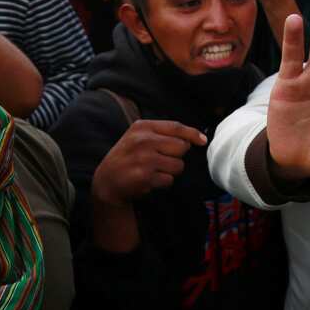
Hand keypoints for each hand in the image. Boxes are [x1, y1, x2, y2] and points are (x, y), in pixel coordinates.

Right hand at [91, 119, 206, 204]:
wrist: (107, 181)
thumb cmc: (127, 157)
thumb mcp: (138, 137)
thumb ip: (161, 134)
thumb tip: (194, 138)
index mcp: (142, 127)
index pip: (176, 127)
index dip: (193, 133)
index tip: (203, 141)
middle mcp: (143, 140)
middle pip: (181, 147)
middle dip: (177, 156)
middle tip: (162, 160)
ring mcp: (144, 158)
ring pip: (178, 165)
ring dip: (170, 171)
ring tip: (154, 170)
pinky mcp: (145, 176)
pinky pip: (169, 179)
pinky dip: (162, 182)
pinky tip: (149, 179)